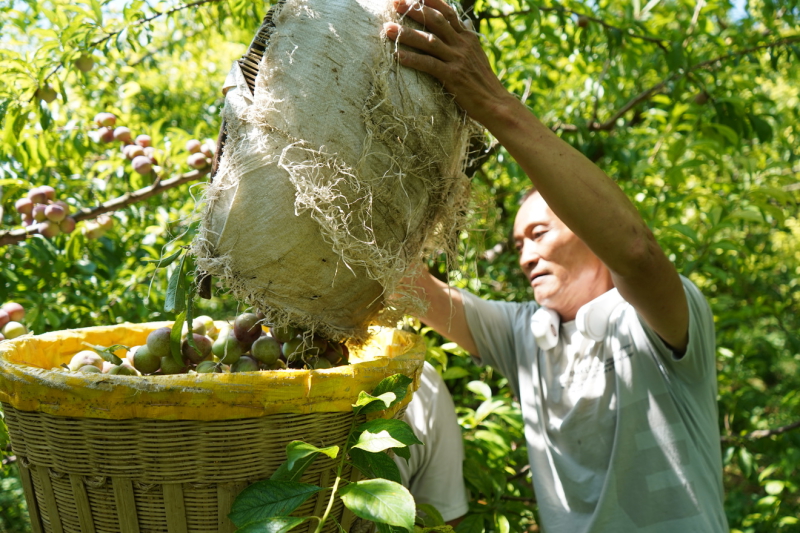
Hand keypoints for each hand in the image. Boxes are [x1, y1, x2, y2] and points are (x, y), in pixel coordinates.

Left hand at [383, 0, 512, 126]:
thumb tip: (464, 22)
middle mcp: (462, 44)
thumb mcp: (477, 54)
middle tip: (395, 3)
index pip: (448, 12)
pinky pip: (429, 64)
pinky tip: (398, 55)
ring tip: (387, 29)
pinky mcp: (453, 76)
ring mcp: (458, 59)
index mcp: (467, 37)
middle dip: (414, 10)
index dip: (430, 1)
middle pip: (436, 20)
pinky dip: (413, 59)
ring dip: (406, 34)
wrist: (496, 103)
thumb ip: (467, 37)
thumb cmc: (483, 81)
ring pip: (429, 41)